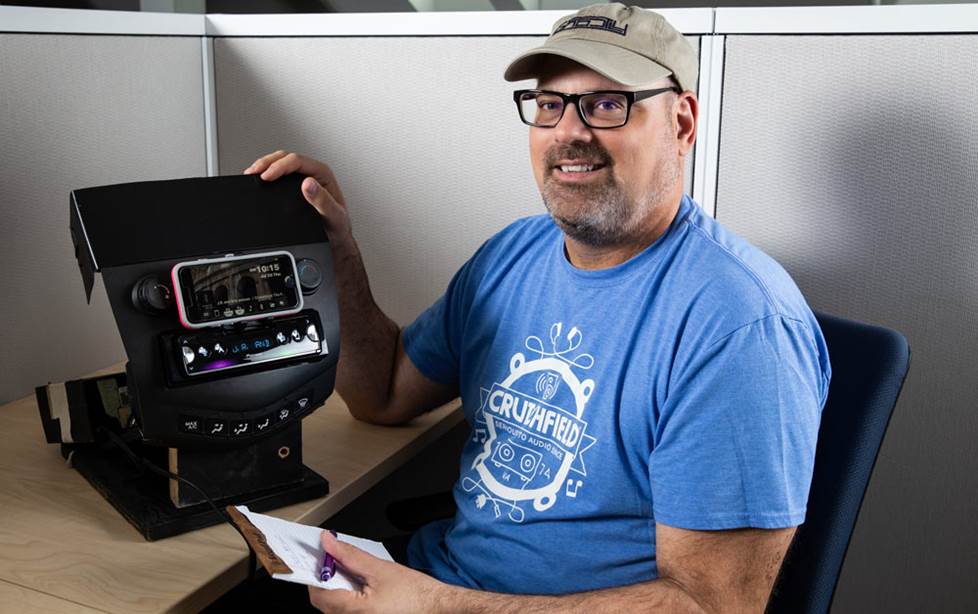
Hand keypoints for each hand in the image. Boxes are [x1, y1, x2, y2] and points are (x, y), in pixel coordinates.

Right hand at [244, 151, 350, 240]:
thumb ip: (323, 200)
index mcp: (323, 175)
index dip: (279, 166)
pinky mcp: (295, 187)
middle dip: (267, 162)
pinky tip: (257, 180)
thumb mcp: (334, 215)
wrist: (335, 239)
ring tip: (251, 173)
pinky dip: (266, 174)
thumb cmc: (337, 226)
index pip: (297, 161)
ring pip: (280, 162)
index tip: (266, 176)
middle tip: (254, 172)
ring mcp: (303, 178)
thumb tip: (308, 184)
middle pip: (286, 157)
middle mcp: (313, 173)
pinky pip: (278, 174)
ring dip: (264, 166)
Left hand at [308, 531, 446, 613]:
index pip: (319, 595)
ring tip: (353, 575)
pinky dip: (347, 599)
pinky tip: (360, 588)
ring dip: (337, 590)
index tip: (321, 560)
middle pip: (325, 603)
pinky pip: (347, 613)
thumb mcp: (380, 568)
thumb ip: (350, 555)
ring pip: (335, 609)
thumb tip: (329, 543)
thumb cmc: (415, 593)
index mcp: (357, 610)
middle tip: (337, 563)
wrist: (436, 607)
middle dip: (327, 582)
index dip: (315, 576)